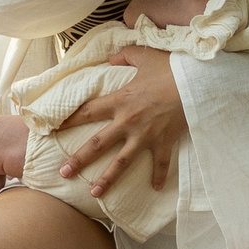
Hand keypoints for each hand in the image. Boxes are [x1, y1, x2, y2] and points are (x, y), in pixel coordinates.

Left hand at [58, 45, 187, 194]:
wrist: (196, 83)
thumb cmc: (171, 68)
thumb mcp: (145, 56)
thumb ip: (126, 56)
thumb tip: (112, 57)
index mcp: (119, 101)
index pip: (87, 112)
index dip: (68, 120)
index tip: (52, 130)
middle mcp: (127, 122)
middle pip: (97, 144)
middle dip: (78, 160)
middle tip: (63, 173)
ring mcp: (145, 136)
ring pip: (121, 162)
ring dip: (108, 178)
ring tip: (94, 193)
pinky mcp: (164, 142)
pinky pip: (160, 163)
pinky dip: (159, 176)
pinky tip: (156, 188)